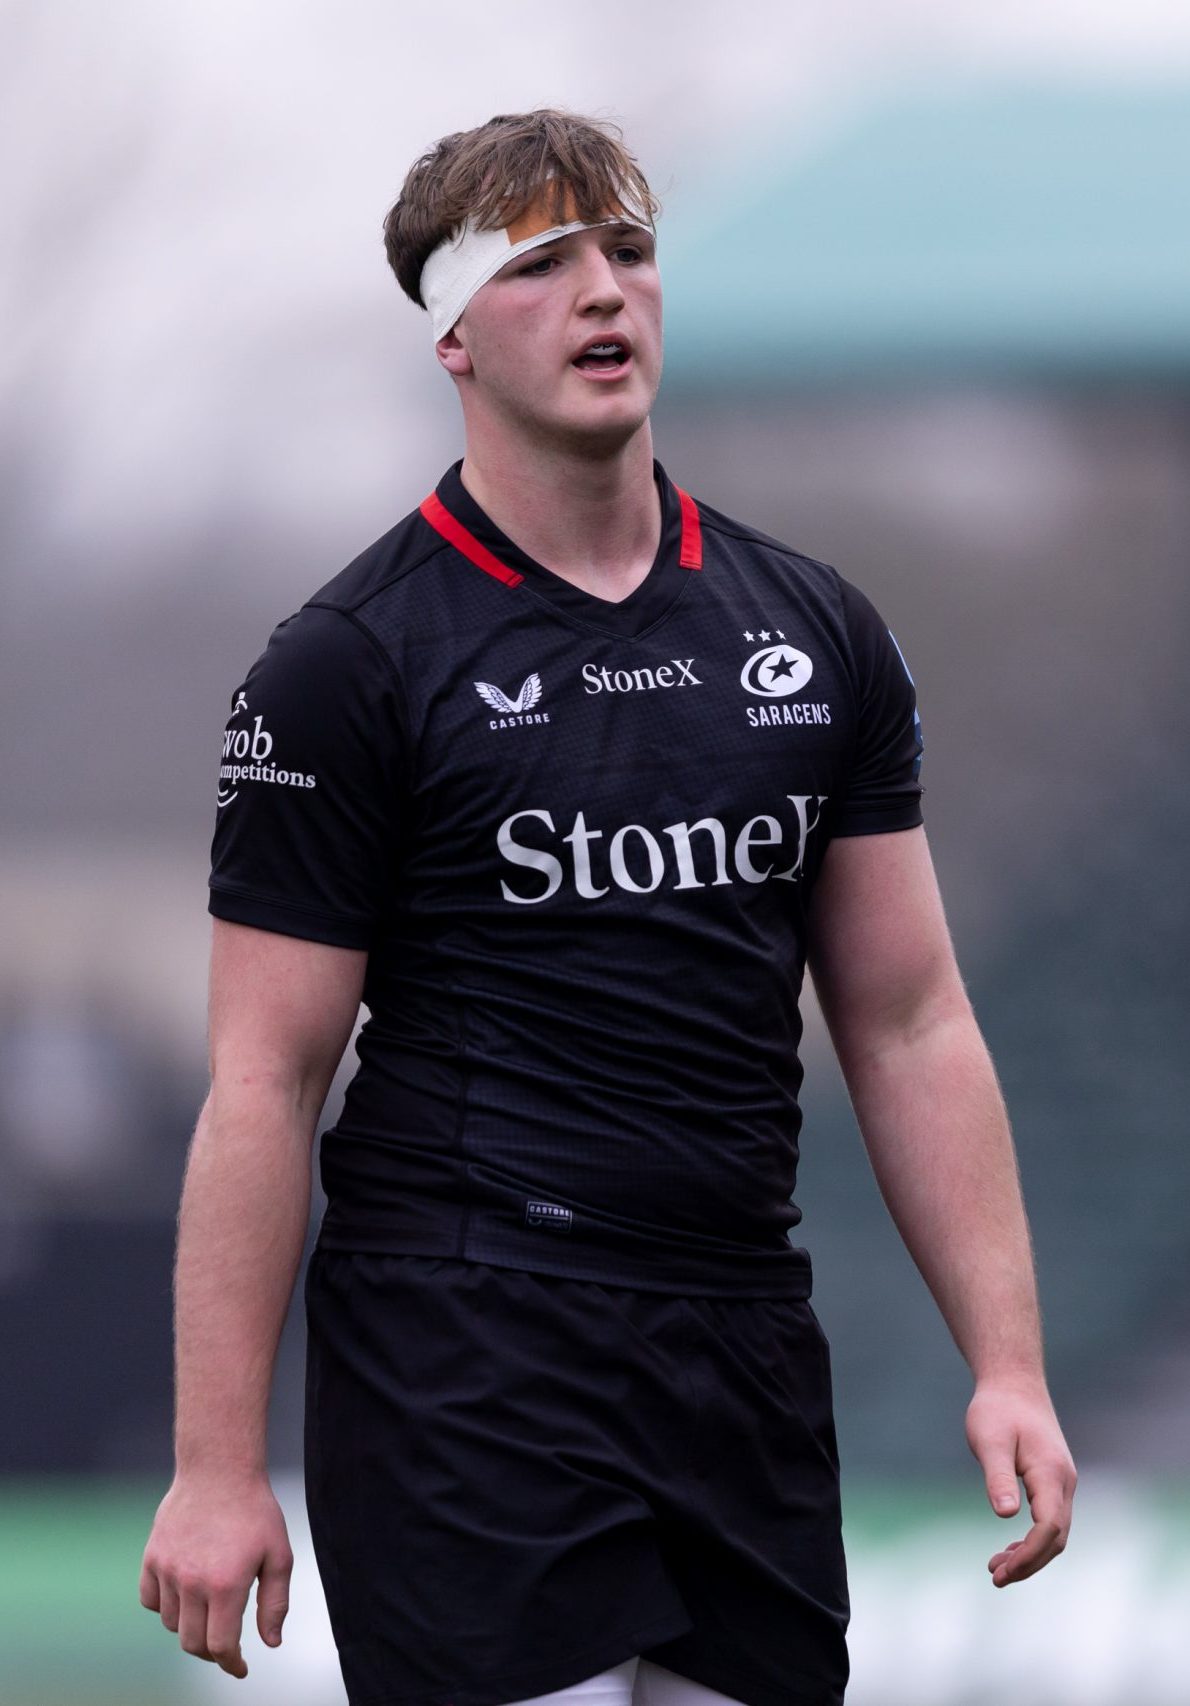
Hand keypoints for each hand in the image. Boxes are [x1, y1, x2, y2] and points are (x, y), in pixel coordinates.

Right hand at [139, 1472, 293, 1676]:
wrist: (219, 1469)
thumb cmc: (255, 1511)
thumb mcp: (279, 1555)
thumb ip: (275, 1603)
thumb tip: (271, 1644)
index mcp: (226, 1585)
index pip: (220, 1646)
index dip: (231, 1664)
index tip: (240, 1668)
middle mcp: (191, 1582)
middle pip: (192, 1642)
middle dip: (211, 1651)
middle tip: (226, 1644)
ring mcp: (167, 1570)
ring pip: (170, 1623)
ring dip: (189, 1626)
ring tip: (209, 1608)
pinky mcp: (151, 1557)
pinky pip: (150, 1600)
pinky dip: (164, 1606)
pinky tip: (184, 1594)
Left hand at [965, 1377, 1076, 1587]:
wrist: (1013, 1383)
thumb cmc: (998, 1409)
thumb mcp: (990, 1440)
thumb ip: (998, 1477)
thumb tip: (1006, 1516)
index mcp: (1051, 1473)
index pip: (1049, 1528)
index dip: (1029, 1554)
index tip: (1002, 1570)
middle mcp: (1064, 1482)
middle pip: (1056, 1537)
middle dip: (1029, 1563)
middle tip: (996, 1577)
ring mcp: (1062, 1482)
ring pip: (1055, 1532)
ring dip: (1031, 1555)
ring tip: (997, 1569)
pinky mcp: (1053, 1481)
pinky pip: (1050, 1521)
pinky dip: (1032, 1540)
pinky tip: (1010, 1549)